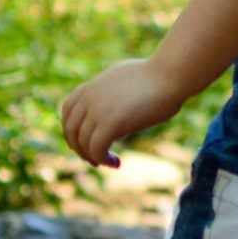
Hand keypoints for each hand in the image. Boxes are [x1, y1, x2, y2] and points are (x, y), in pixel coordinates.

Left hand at [61, 58, 188, 168]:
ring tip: (110, 162)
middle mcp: (89, 97)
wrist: (170, 75)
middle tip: (94, 160)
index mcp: (92, 86)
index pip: (67, 110)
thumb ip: (115, 93)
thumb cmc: (159, 78)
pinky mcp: (110, 123)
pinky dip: (103, 159)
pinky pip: (97, 148)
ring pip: (83, 142)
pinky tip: (116, 163)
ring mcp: (97, 110)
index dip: (72, 129)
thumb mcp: (127, 82)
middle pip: (71, 129)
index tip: (84, 142)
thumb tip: (118, 105)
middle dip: (80, 148)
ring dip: (94, 157)